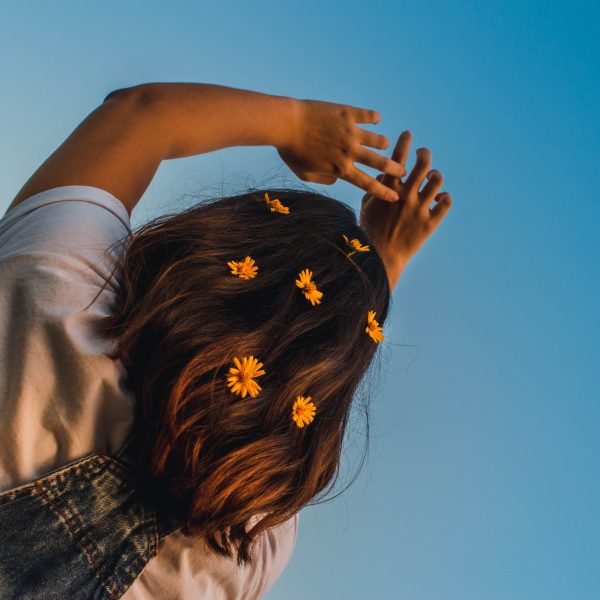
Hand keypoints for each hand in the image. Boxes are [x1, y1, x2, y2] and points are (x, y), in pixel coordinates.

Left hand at [277, 98, 405, 201]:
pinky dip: (374, 118)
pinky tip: (376, 119)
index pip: (367, 184)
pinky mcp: (348, 114)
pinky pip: (368, 115)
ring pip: (378, 139)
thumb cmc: (291, 152)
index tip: (396, 197)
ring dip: (384, 143)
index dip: (383, 192)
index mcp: (340, 169)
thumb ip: (323, 180)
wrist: (286, 124)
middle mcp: (350, 152)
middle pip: (380, 163)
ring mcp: (351, 132)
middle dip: (395, 169)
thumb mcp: (304, 174)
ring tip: (384, 143)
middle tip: (403, 171)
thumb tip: (337, 180)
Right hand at [359, 131, 452, 290]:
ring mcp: (420, 209)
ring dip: (435, 175)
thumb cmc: (370, 228)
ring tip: (431, 178)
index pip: (398, 158)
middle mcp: (406, 196)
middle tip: (422, 154)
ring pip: (437, 180)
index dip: (404, 142)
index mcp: (388, 190)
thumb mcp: (367, 204)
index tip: (408, 134)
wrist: (380, 256)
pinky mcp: (431, 222)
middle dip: (424, 154)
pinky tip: (438, 199)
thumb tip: (383, 173)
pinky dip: (444, 197)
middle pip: (423, 163)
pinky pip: (446, 202)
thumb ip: (376, 186)